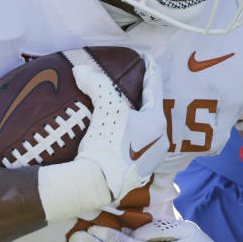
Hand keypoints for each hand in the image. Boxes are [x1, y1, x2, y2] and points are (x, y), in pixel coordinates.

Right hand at [73, 53, 166, 200]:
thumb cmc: (107, 144)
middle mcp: (160, 141)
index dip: (150, 70)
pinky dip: (130, 133)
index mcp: (157, 123)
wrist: (97, 184)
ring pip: (145, 129)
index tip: (146, 57)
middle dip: (144, 95)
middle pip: (152, 109)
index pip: (155, 88)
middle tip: (136, 80)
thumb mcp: (105, 108)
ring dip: (137, 116)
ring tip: (127, 106)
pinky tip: (120, 132)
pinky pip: (137, 144)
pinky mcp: (138, 171)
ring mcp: (151, 158)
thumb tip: (82, 69)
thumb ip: (97, 84)